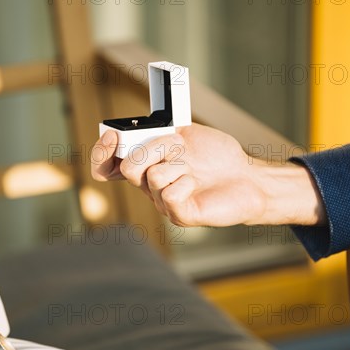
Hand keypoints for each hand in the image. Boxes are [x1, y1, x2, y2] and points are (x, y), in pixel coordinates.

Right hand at [91, 123, 325, 226]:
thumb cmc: (218, 157)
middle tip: (176, 147)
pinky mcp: (180, 215)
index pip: (106, 167)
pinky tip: (197, 183)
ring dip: (178, 163)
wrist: (247, 177)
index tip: (112, 136)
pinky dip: (186, 181)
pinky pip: (170, 194)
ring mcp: (163, 203)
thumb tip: (136, 136)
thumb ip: (158, 134)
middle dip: (152, 149)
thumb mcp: (184, 135)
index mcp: (146, 167)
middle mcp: (149, 187)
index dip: (101, 152)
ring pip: (153, 177)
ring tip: (194, 168)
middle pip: (127, 169)